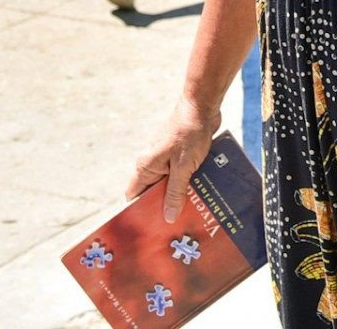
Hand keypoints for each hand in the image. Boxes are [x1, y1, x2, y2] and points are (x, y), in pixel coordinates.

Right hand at [125, 96, 220, 222]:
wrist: (202, 105)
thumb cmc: (189, 134)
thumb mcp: (183, 167)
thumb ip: (175, 192)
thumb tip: (167, 217)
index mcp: (145, 166)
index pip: (134, 196)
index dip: (139, 212)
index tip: (148, 229)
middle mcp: (152, 163)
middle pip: (154, 193)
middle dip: (164, 208)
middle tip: (176, 228)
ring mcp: (166, 158)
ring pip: (170, 184)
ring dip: (180, 196)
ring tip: (191, 216)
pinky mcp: (179, 155)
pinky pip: (180, 175)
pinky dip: (188, 184)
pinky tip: (200, 196)